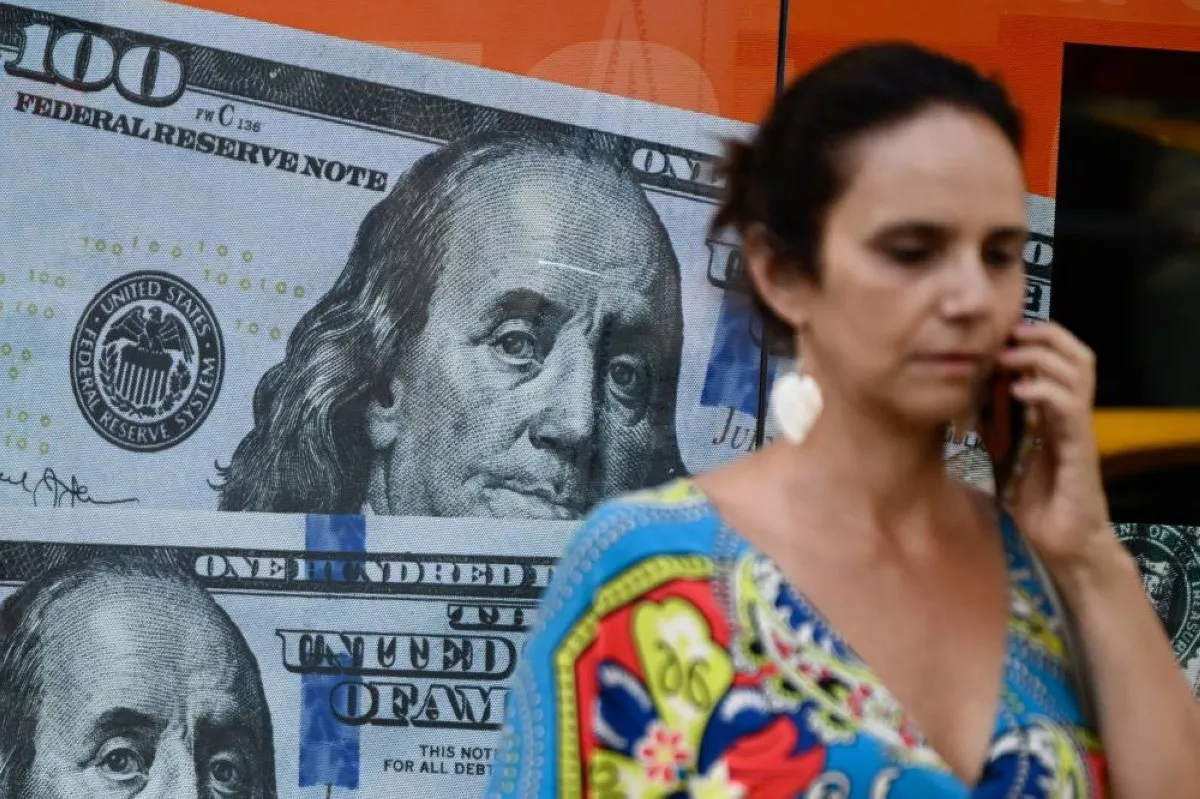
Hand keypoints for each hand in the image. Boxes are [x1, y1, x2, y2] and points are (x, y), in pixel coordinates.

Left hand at [995, 321, 1114, 576]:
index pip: (1059, 358)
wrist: (1059, 541)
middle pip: (1077, 355)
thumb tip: (961, 397)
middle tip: (1008, 335)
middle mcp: (1071, 414)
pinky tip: (1018, 391)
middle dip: (1044, 335)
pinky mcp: (1081, 449)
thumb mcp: (1000, 452)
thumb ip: (989, 424)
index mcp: (1054, 411)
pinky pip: (1071, 408)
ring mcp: (1078, 429)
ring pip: (1078, 372)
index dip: (1035, 337)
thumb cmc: (1032, 499)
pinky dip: (1045, 391)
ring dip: (1041, 356)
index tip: (999, 333)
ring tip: (1009, 358)